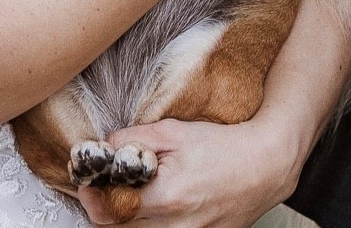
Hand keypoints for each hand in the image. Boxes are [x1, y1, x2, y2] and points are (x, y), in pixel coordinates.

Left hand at [77, 114, 302, 226]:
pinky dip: (147, 224)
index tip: (87, 182)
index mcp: (166, 198)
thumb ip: (135, 139)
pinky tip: (151, 204)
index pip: (108, 210)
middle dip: (105, 208)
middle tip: (103, 187)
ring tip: (128, 193)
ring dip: (124, 217)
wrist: (263, 167)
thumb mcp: (175, 132)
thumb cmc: (222, 146)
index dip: (91, 196)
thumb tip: (105, 146)